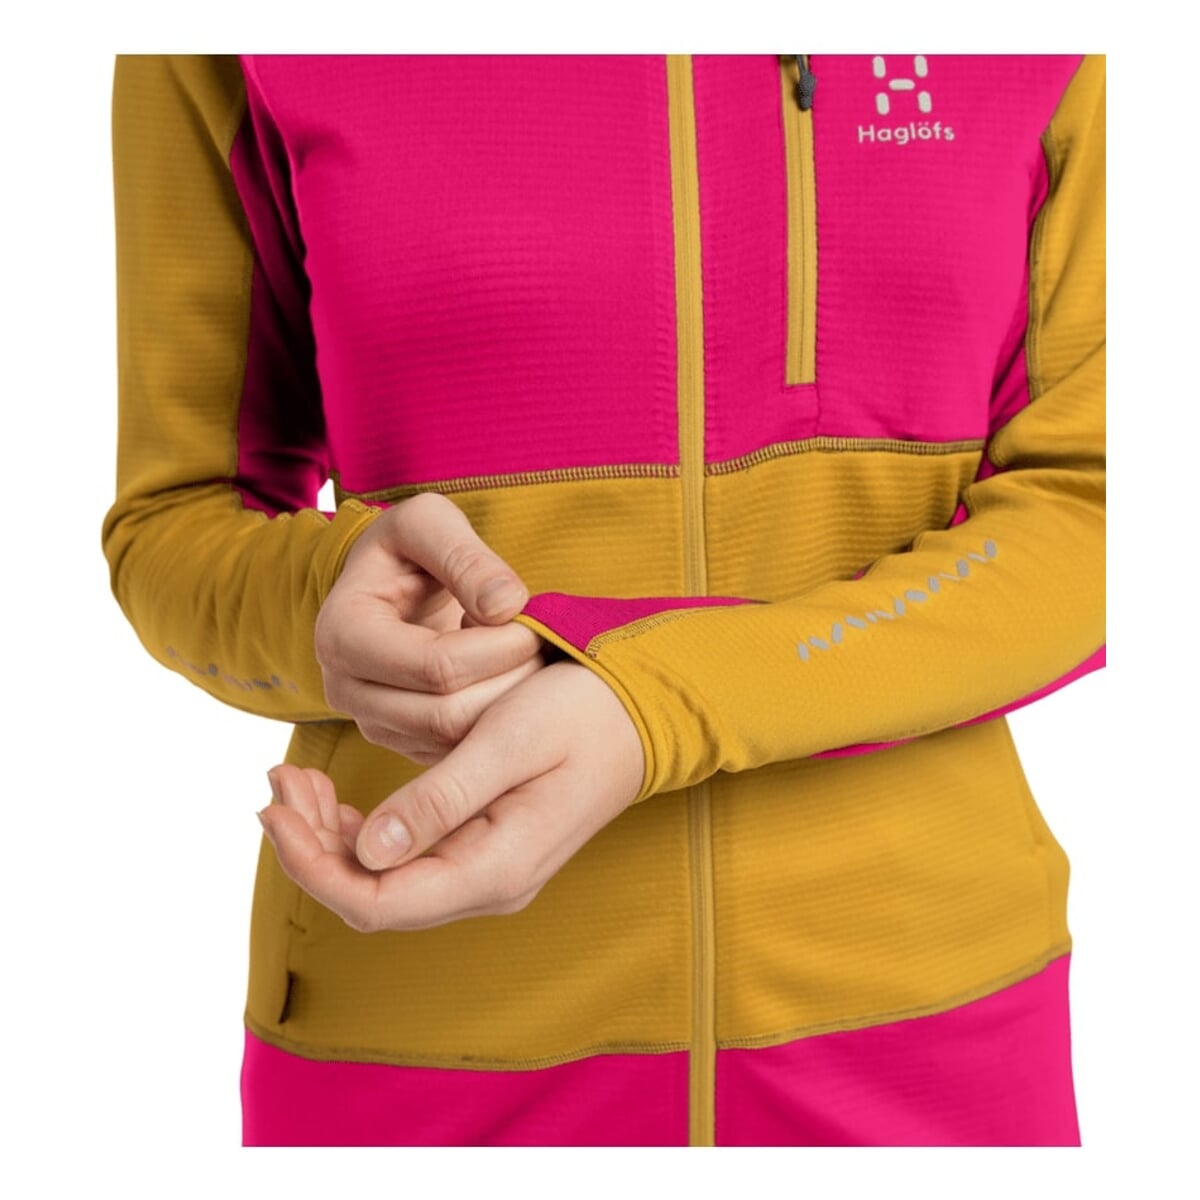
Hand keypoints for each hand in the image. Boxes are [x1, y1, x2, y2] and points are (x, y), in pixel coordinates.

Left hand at [258, 662, 644, 930]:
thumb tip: (368, 851)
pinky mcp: (484, 849)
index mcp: (494, 867)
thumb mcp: (508, 741)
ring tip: (296, 779)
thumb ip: (441, 799)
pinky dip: (362, 832)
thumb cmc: (580, 713)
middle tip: (280, 780)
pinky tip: (336, 798)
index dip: (312, 865)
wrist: (639, 712)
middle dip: (312, 846)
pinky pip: (408, 860)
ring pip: (385, 880)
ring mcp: (488, 872)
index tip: (273, 808)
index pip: (376, 902)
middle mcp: (489, 885)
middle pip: (373, 897)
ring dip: (330, 839)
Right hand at [315, 492, 544, 763]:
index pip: (437, 666)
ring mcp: (371, 721)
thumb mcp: (430, 522)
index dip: (500, 646)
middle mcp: (345, 688)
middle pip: (446, 715)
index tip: (534, 619)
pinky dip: (497, 724)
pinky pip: (459, 751)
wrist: (390, 581)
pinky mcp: (401, 741)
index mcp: (343, 633)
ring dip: (509, 705)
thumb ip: (466, 555)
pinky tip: (514, 681)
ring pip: (456, 740)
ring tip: (532, 660)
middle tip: (544, 646)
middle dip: (509, 681)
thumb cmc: (409, 547)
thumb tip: (505, 607)